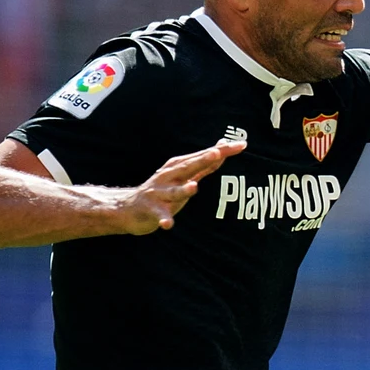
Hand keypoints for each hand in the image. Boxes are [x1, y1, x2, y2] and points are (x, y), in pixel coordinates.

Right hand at [115, 138, 244, 234]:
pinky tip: (168, 224)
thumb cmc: (163, 190)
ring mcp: (159, 193)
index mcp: (179, 167)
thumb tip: (223, 146)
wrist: (129, 208)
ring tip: (194, 187)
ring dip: (183, 189)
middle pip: (188, 167)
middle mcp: (169, 177)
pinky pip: (159, 215)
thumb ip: (205, 163)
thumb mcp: (184, 175)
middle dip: (202, 160)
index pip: (203, 157)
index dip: (222, 151)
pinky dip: (164, 219)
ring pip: (174, 191)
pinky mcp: (152, 210)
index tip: (241, 145)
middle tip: (216, 153)